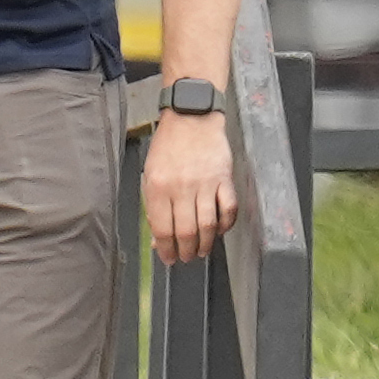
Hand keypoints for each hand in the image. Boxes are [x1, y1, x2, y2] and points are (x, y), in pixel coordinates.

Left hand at [144, 109, 238, 263]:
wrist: (191, 119)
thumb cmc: (167, 147)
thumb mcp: (150, 174)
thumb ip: (153, 205)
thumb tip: (157, 236)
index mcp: (158, 187)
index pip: (162, 228)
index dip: (165, 249)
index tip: (167, 259)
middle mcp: (181, 188)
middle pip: (185, 231)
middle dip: (185, 251)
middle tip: (185, 259)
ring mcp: (205, 184)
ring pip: (208, 225)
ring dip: (205, 244)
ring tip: (201, 252)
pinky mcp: (224, 180)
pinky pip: (228, 210)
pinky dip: (226, 225)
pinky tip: (219, 232)